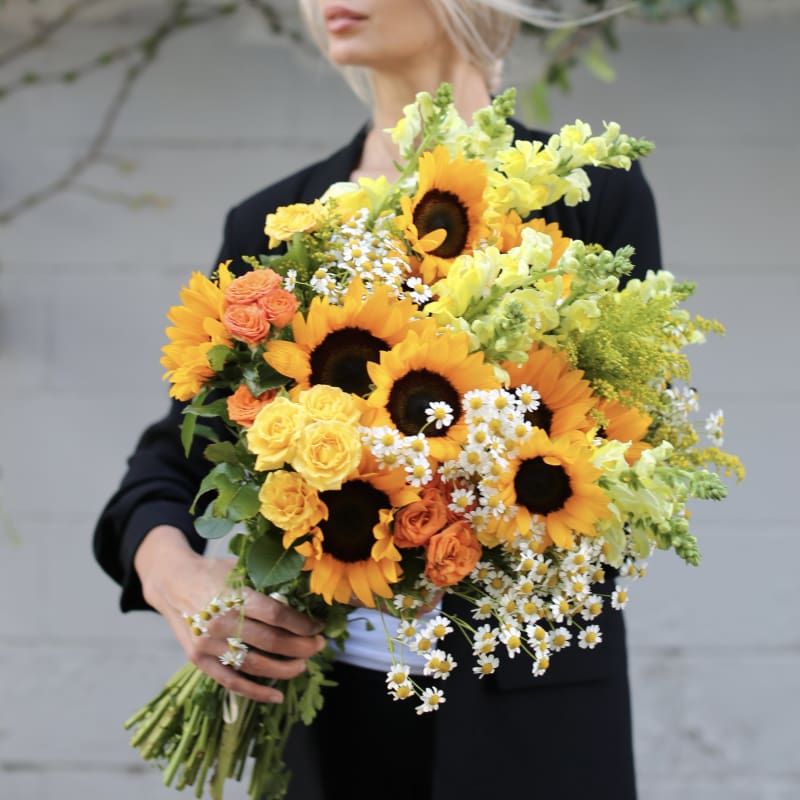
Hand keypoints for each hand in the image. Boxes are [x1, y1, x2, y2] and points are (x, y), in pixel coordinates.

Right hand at [134, 525, 325, 703]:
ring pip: (254, 665)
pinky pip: (231, 681)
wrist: (173, 582)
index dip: (301, 624)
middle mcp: (222, 621)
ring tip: (303, 666)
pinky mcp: (199, 660)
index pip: (276, 614)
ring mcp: (209, 643)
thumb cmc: (214, 572)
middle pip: (270, 641)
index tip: (317, 627)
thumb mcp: (240, 567)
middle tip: (317, 647)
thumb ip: (268, 582)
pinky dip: (255, 693)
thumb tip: (306, 593)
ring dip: (284, 670)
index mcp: (235, 594)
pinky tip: (276, 696)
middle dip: (301, 647)